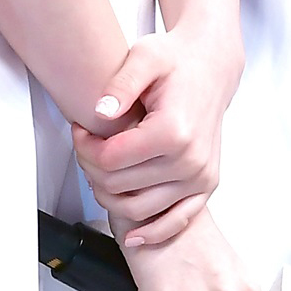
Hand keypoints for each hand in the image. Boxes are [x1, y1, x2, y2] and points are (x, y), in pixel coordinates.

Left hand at [71, 26, 240, 247]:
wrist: (211, 67)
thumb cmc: (177, 61)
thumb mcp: (145, 56)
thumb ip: (120, 84)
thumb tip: (99, 112)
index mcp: (174, 130)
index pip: (110, 159)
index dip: (84, 147)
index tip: (79, 130)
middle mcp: (190, 160)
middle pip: (120, 186)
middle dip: (91, 168)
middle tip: (86, 146)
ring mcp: (200, 177)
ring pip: (140, 209)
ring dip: (111, 196)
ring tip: (102, 169)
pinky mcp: (206, 185)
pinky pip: (177, 222)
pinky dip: (152, 232)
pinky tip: (132, 233)